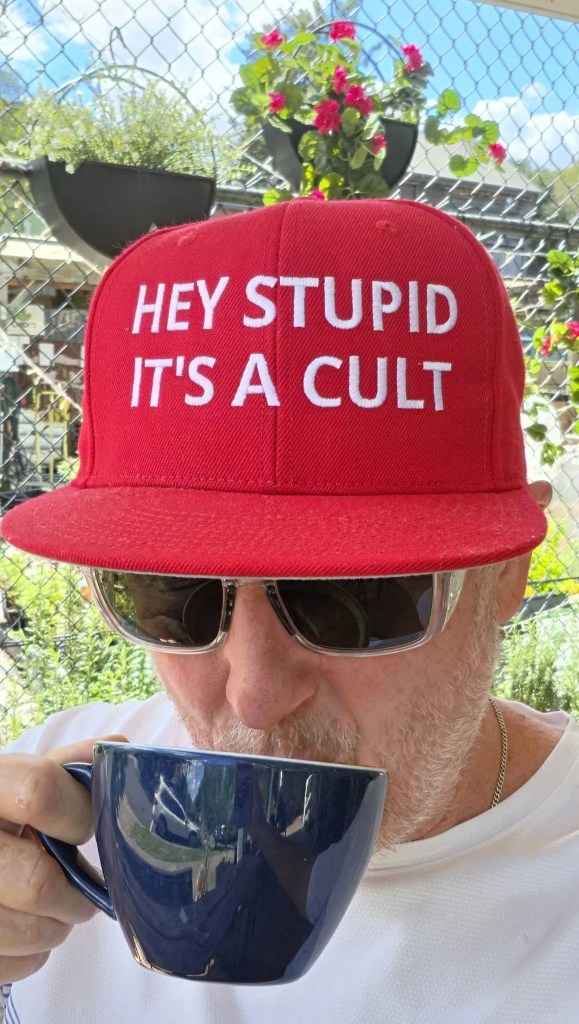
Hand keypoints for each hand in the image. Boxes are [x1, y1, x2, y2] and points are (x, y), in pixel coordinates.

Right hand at [0, 734, 124, 983]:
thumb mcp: (16, 780)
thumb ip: (64, 766)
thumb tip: (116, 749)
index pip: (37, 792)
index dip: (77, 814)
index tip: (86, 827)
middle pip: (37, 882)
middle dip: (75, 894)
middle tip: (85, 892)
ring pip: (30, 931)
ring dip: (57, 926)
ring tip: (55, 909)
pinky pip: (13, 966)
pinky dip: (31, 955)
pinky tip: (24, 927)